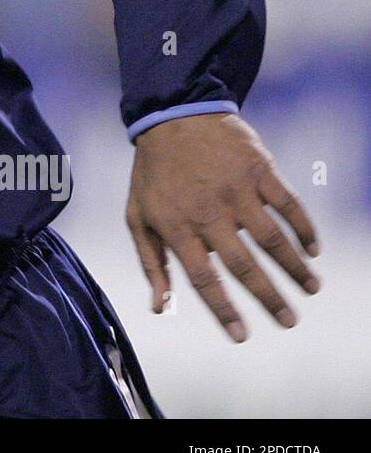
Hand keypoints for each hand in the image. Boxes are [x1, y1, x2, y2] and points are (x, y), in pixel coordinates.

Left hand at [126, 112, 319, 341]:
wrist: (172, 116)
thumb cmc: (153, 173)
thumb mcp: (138, 216)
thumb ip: (151, 263)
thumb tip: (160, 307)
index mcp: (177, 226)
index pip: (203, 278)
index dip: (223, 309)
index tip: (243, 336)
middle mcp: (209, 211)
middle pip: (244, 265)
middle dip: (270, 297)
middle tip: (289, 321)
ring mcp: (237, 189)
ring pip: (273, 238)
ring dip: (295, 268)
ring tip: (311, 289)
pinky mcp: (259, 169)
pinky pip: (289, 204)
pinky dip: (304, 229)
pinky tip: (313, 250)